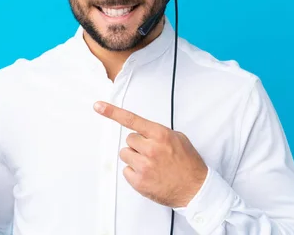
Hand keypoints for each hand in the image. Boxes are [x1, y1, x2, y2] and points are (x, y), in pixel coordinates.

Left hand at [93, 101, 207, 207]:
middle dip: (138, 144)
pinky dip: (135, 172)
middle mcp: (150, 149)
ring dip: (135, 158)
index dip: (112, 112)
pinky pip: (126, 171)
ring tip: (151, 165)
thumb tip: (143, 131)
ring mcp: (143, 166)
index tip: (98, 106)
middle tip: (152, 153)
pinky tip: (149, 174)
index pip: (132, 120)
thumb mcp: (178, 138)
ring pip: (125, 154)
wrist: (195, 189)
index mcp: (160, 135)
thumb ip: (158, 132)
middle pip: (129, 139)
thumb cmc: (188, 163)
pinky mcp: (139, 181)